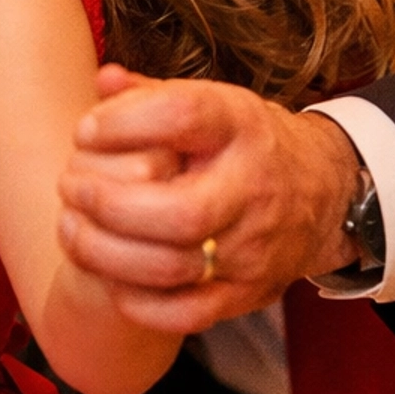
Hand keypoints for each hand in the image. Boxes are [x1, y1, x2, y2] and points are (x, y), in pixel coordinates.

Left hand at [57, 64, 361, 332]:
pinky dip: (137, 302)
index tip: (86, 130)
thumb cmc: (244, 142)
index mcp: (242, 126)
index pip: (184, 117)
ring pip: (175, 266)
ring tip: (71, 228)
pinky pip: (186, 314)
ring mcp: (254, 246)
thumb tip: (103, 80)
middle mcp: (254, 187)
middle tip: (70, 187)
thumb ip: (152, 94)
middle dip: (109, 203)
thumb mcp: (212, 103)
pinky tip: (107, 275)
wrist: (324, 191)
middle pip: (179, 210)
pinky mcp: (248, 293)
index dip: (123, 123)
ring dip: (107, 253)